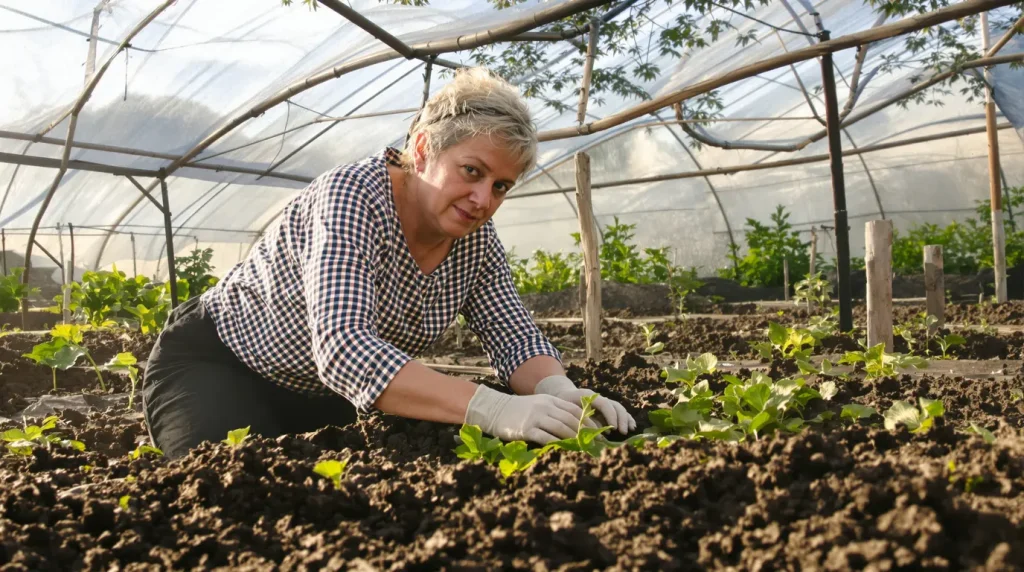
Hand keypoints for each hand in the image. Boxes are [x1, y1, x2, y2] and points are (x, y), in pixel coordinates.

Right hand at [464, 385, 587, 444]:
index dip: (588, 421)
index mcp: (549, 400)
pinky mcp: (526, 429)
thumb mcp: (538, 404)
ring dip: (575, 439)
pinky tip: (565, 450)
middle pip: (571, 420)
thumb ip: (553, 411)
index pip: (575, 410)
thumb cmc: (517, 410)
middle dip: (586, 432)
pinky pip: (546, 437)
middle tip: (595, 443)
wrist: (494, 409)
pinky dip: (558, 444)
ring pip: (561, 428)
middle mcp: (545, 407)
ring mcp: (535, 418)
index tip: (598, 431)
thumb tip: (573, 425)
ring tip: (584, 448)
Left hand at [534, 375, 635, 434]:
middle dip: (620, 419)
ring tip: (629, 430)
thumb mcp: (568, 411)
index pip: (605, 404)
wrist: (562, 396)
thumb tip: (593, 432)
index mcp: (588, 396)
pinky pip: (619, 412)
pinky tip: (631, 427)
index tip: (613, 428)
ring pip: (619, 408)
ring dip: (625, 419)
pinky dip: (626, 418)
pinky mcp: (605, 409)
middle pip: (614, 405)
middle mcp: (598, 398)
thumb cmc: (563, 405)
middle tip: (621, 432)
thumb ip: (580, 419)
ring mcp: (603, 403)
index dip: (611, 416)